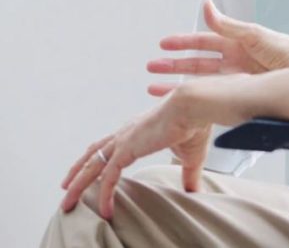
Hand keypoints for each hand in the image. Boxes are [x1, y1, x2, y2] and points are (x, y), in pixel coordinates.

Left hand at [60, 89, 211, 219]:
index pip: (110, 143)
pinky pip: (108, 178)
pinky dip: (105, 195)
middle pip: (93, 154)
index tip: (88, 168)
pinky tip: (106, 210)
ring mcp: (123, 140)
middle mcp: (125, 132)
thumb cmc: (194, 123)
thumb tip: (194, 190)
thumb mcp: (190, 154)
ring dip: (77, 185)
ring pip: (92, 166)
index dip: (97, 156)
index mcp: (137, 129)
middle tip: (65, 186)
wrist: (193, 107)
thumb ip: (189, 173)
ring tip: (67, 200)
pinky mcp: (126, 150)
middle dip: (78, 171)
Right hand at [146, 0, 288, 95]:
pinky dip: (195, 97)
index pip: (203, 42)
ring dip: (177, 82)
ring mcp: (236, 78)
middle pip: (197, 62)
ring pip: (200, 80)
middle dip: (174, 64)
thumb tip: (207, 6)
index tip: (163, 44)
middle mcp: (233, 60)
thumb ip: (227, 25)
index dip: (183, 43)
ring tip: (154, 87)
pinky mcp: (240, 92)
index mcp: (236, 43)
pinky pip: (212, 94)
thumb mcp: (254, 34)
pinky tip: (180, 101)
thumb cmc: (286, 50)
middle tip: (152, 67)